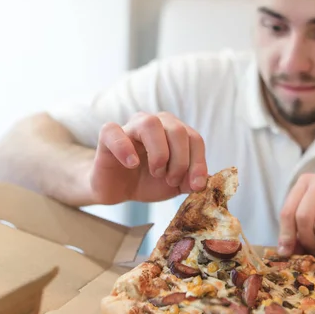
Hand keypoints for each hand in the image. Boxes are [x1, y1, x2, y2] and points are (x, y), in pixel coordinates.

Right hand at [89, 112, 207, 203]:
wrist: (118, 190)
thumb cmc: (149, 181)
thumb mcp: (176, 184)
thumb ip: (191, 180)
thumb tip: (207, 180)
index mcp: (175, 131)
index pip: (194, 138)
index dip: (198, 162)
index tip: (196, 185)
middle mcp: (156, 123)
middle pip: (177, 130)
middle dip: (180, 160)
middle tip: (172, 180)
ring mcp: (131, 127)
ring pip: (150, 123)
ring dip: (159, 153)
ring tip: (157, 172)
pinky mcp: (107, 136)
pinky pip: (113, 131)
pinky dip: (124, 148)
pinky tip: (132, 164)